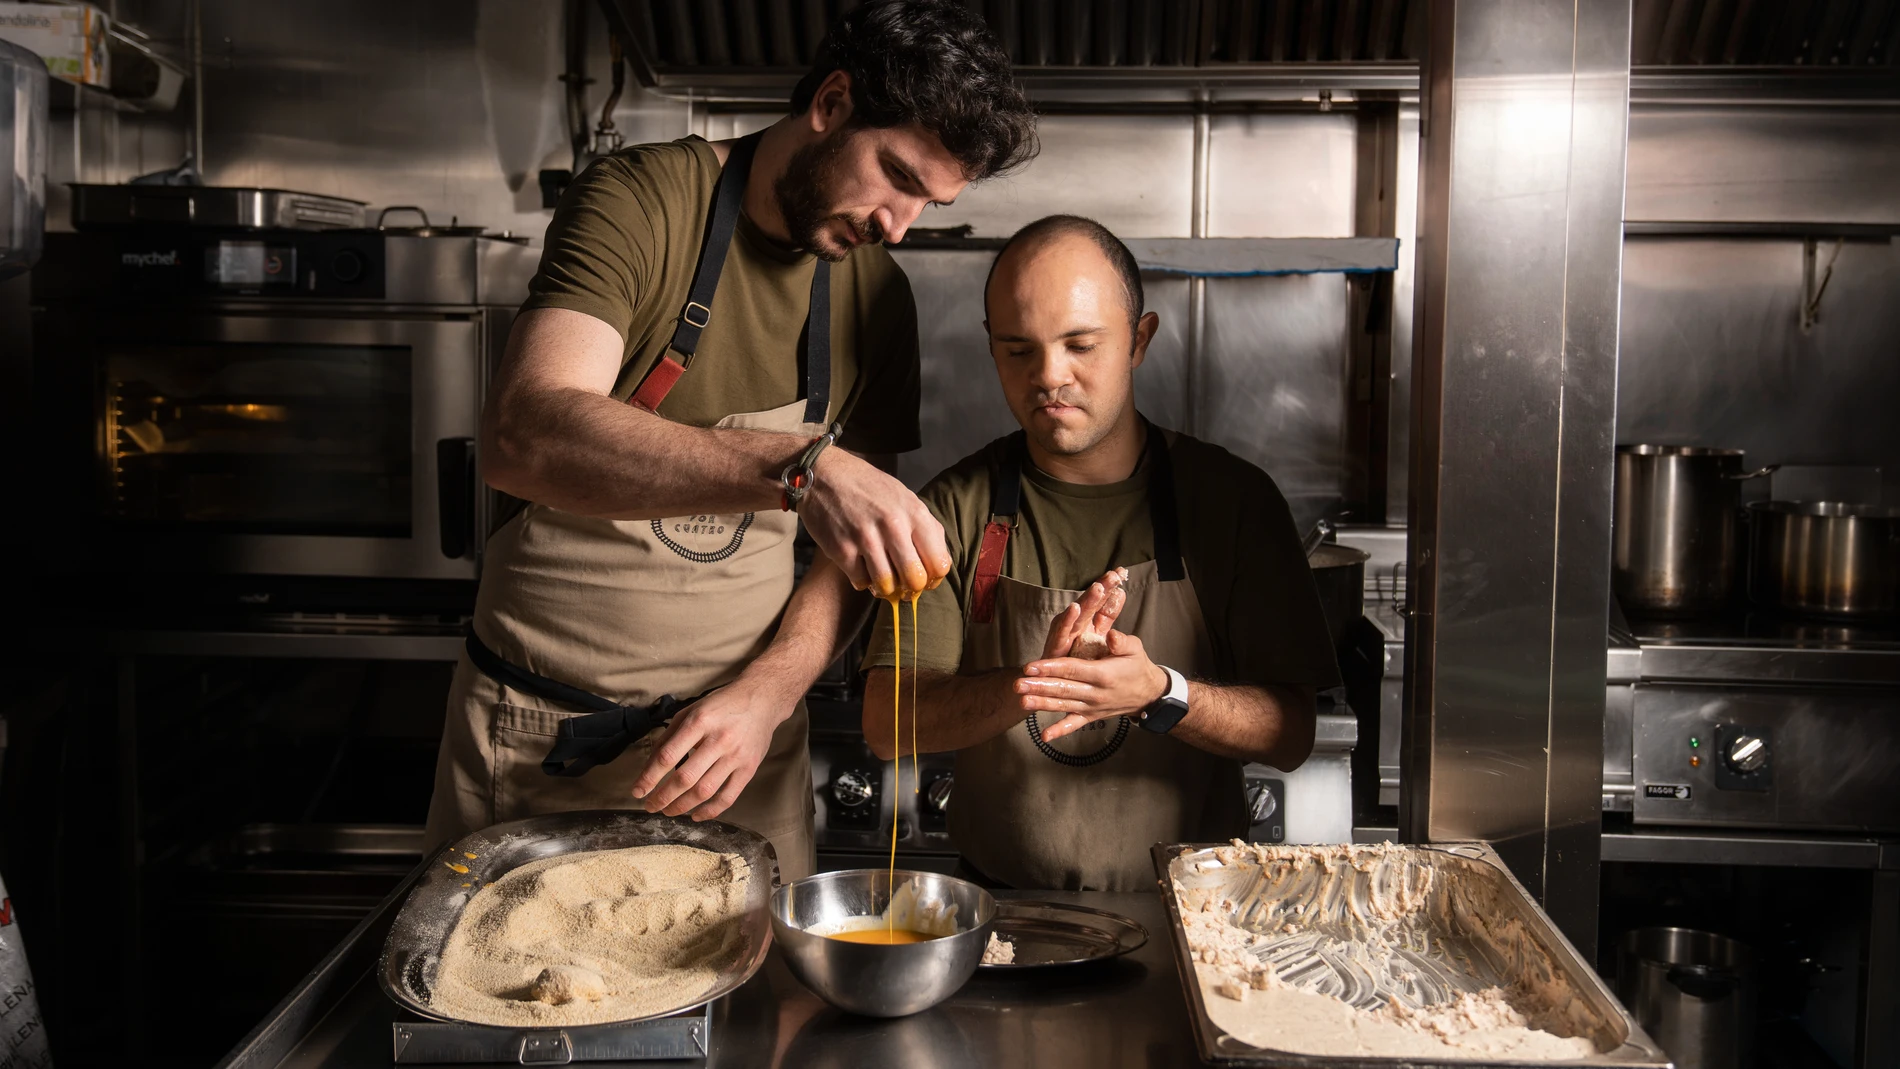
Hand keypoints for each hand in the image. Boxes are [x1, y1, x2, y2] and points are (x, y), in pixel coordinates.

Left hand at [629, 677, 792, 819]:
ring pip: (705, 791)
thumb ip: (670, 736)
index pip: (668, 756)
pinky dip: (710, 811)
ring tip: (668, 811)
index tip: (637, 791)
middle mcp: (718, 740)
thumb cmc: (722, 705)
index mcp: (700, 722)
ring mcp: (736, 756)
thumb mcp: (691, 711)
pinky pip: (728, 797)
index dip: (649, 777)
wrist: (762, 699)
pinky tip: (696, 815)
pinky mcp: (749, 768)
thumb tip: (649, 767)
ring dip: (682, 807)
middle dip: (663, 797)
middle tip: (650, 806)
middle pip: (685, 778)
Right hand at [797, 448, 951, 596]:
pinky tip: (860, 565)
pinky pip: (861, 582)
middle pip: (915, 580)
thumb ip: (925, 527)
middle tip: (902, 583)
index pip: (939, 564)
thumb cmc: (868, 488)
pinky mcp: (842, 550)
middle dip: (911, 587)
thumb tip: (938, 565)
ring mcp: (866, 539)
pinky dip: (862, 579)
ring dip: (885, 586)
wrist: (824, 474)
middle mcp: (893, 526)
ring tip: (880, 574)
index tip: (924, 578)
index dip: (933, 578)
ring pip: (888, 586)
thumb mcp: (905, 497)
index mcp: (914, 513)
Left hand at [1016, 630, 1169, 742]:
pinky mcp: (1091, 716)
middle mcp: (1096, 693)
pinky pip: (1074, 725)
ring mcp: (1092, 707)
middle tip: (1018, 684)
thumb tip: (1110, 634)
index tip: (1031, 666)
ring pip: (1064, 705)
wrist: (1148, 693)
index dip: (1050, 667)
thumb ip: (1121, 642)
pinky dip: (1059, 731)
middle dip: (1039, 686)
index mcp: (1104, 674)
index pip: (1072, 669)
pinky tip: (1044, 736)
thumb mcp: (1135, 648)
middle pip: (1063, 689)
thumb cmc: (1138, 666)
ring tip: (1022, 701)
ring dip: (1042, 704)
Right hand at [1041, 567, 1128, 659]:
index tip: (1121, 572)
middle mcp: (1075, 624)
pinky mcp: (1055, 645)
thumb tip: (1121, 593)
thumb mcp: (1099, 636)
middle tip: (1113, 576)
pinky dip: (1067, 619)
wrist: (1055, 683)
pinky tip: (1075, 608)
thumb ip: (1108, 615)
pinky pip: (1062, 631)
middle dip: (1101, 588)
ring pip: (1078, 614)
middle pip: (1090, 603)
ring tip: (1098, 588)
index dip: (1110, 587)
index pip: (1100, 601)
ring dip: (1087, 600)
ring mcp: (1064, 633)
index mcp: (1087, 621)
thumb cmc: (1076, 660)